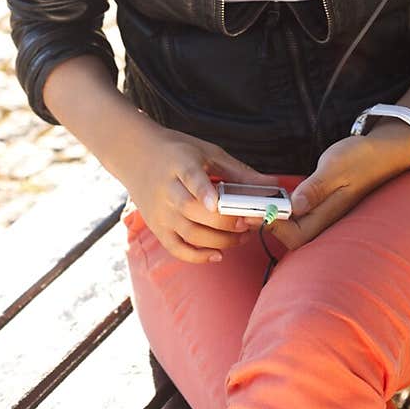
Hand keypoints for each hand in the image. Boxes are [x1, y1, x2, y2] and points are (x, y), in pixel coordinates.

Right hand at [122, 124, 278, 264]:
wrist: (135, 154)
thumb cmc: (177, 152)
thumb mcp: (207, 152)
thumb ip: (238, 171)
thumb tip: (274, 184)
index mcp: (179, 164)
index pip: (191, 179)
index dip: (204, 192)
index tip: (217, 204)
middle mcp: (167, 190)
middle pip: (195, 212)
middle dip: (226, 222)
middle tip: (251, 222)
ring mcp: (161, 212)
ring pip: (190, 233)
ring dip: (220, 240)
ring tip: (243, 237)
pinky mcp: (157, 228)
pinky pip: (177, 249)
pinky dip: (197, 257)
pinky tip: (218, 254)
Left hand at [267, 123, 409, 253]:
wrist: (383, 153)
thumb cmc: (361, 158)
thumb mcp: (335, 166)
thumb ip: (315, 187)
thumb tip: (294, 206)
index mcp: (330, 215)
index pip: (296, 237)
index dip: (274, 227)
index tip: (259, 209)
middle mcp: (327, 220)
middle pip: (293, 237)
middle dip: (272, 224)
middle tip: (254, 205)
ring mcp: (326, 214)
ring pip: (297, 226)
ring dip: (278, 216)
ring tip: (263, 201)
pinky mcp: (325, 205)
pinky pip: (302, 215)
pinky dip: (288, 209)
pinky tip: (280, 196)